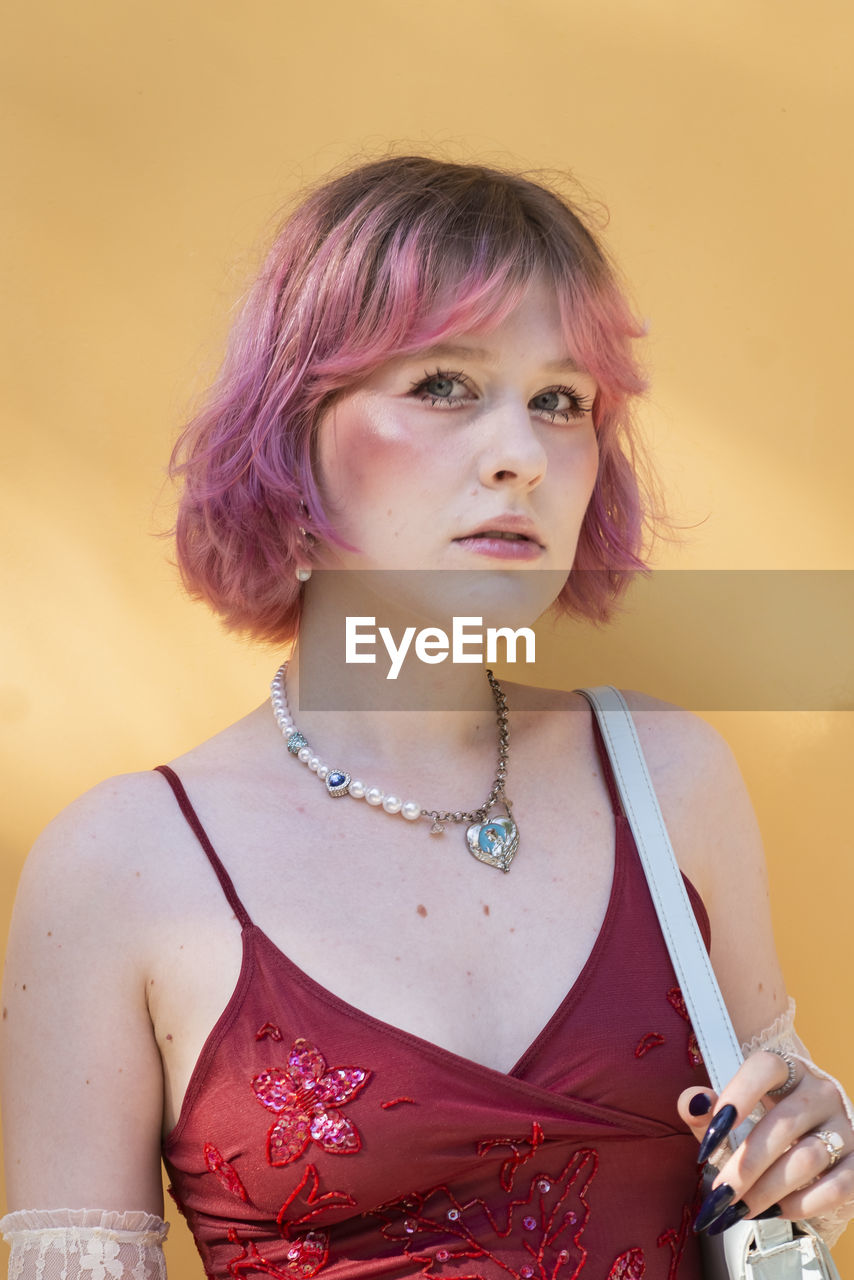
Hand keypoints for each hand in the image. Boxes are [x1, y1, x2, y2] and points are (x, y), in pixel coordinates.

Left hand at [678, 1050, 853, 1235]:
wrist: (806, 1139)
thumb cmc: (758, 1122)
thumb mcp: (729, 1113)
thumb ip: (704, 1109)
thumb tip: (693, 1103)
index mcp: (785, 1068)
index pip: (765, 1067)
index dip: (739, 1095)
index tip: (712, 1133)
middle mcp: (819, 1091)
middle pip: (784, 1124)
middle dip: (747, 1164)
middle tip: (720, 1194)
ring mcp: (843, 1125)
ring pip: (808, 1158)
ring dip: (769, 1190)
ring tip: (739, 1208)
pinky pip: (837, 1186)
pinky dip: (803, 1204)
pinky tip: (775, 1212)